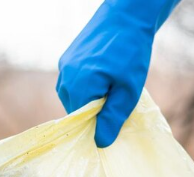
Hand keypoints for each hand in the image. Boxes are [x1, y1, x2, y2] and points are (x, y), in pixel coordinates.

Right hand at [56, 0, 179, 147]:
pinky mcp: (65, 60)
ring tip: (110, 89)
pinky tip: (102, 77)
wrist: (125, 16)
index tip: (111, 129)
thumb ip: (112, 118)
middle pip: (75, 112)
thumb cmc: (131, 53)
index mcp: (80, 87)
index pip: (80, 124)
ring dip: (89, 100)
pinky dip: (85, 87)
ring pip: (72, 98)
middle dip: (93, 114)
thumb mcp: (128, 91)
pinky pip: (72, 84)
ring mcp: (63, 68)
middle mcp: (66, 79)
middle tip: (115, 105)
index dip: (95, 129)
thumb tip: (100, 143)